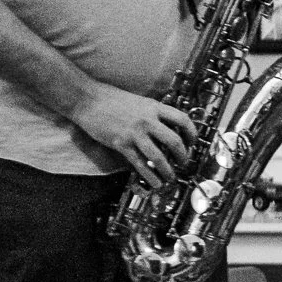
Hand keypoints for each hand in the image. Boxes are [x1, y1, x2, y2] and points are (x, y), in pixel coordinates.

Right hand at [70, 84, 196, 189]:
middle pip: (175, 141)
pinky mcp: (121, 144)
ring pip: (159, 156)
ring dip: (168, 170)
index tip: (193, 142)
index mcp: (154, 107)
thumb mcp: (139, 101)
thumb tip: (167, 127)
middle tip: (184, 163)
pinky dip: (150, 176)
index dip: (192, 133)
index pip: (183, 119)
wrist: (88, 99)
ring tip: (171, 177)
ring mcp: (135, 133)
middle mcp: (148, 120)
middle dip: (183, 156)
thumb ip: (153, 113)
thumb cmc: (112, 99)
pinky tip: (155, 182)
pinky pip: (139, 164)